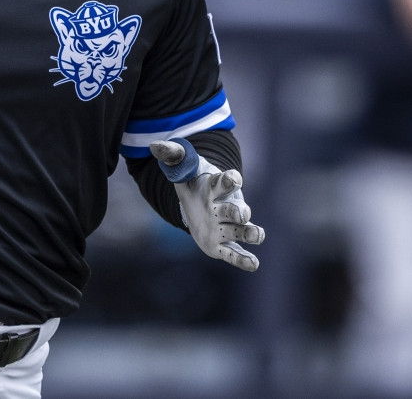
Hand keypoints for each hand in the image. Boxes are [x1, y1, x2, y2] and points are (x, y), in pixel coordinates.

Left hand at [150, 139, 264, 271]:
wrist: (200, 204)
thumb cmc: (193, 184)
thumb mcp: (182, 170)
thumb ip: (172, 156)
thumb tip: (154, 147)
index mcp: (215, 188)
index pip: (226, 181)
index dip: (230, 179)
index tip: (233, 178)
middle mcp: (224, 207)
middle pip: (235, 209)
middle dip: (239, 211)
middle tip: (241, 214)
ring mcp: (225, 227)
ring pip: (241, 231)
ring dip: (250, 233)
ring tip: (257, 235)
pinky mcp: (222, 246)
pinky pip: (235, 254)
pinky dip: (244, 259)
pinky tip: (253, 264)